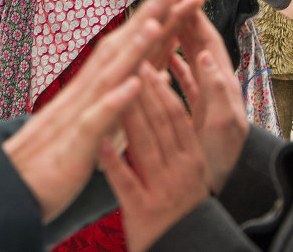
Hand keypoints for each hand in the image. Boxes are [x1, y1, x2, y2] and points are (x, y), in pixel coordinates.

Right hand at [3, 0, 204, 223]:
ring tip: (156, 23)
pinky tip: (135, 84)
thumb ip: (122, 95)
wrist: (16, 186)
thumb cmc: (60, 155)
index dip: (160, 21)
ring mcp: (81, 112)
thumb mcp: (100, 122)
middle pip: (124, 47)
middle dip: (152, 17)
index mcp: (100, 88)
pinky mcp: (77, 141)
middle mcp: (89, 91)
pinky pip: (98, 118)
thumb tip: (145, 75)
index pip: (136, 49)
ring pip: (111, 74)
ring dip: (134, 48)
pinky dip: (116, 100)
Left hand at [100, 63, 209, 251]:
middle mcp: (181, 170)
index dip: (160, 86)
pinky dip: (114, 161)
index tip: (144, 60)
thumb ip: (176, 136)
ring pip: (146, 145)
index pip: (175, 113)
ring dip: (131, 115)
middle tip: (131, 60)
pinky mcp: (144, 211)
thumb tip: (165, 97)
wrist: (186, 250)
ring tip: (117, 89)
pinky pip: (127, 182)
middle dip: (145, 90)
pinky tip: (101, 143)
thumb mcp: (187, 170)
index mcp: (191, 157)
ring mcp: (163, 190)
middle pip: (161, 122)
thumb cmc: (180, 207)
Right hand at [169, 9, 248, 193]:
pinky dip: (175, 66)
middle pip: (202, 47)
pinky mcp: (198, 113)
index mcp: (223, 87)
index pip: (210, 44)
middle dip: (189, 22)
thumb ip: (214, 88)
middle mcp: (216, 89)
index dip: (198, 20)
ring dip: (181, 40)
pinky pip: (186, 81)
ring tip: (168, 20)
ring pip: (193, 62)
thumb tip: (206, 53)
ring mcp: (208, 100)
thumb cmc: (219, 161)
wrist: (221, 189)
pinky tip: (164, 59)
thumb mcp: (221, 124)